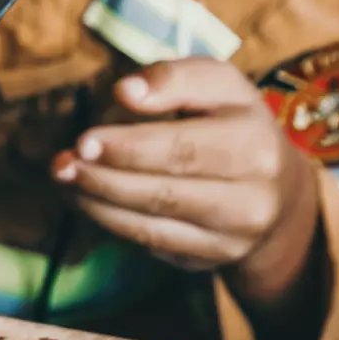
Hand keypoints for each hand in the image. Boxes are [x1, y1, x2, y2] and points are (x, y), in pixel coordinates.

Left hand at [52, 60, 319, 302]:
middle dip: (103, 178)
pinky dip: (110, 223)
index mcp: (254, 146)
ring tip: (63, 179)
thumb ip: (172, 79)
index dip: (128, 147)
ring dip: (97, 203)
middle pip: (164, 193)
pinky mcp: (209, 260)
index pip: (183, 149)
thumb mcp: (216, 83)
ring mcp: (232, 239)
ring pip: (153, 226)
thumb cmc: (231, 121)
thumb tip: (125, 92)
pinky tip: (82, 199)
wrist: (278, 191)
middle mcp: (251, 200)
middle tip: (60, 163)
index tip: (83, 140)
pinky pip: (152, 245)